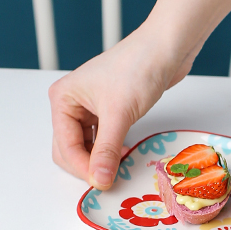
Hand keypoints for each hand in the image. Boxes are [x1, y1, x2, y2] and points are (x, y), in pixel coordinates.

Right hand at [49, 27, 188, 189]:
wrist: (167, 46)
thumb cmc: (139, 67)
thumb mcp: (119, 113)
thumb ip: (106, 150)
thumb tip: (98, 180)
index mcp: (63, 98)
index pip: (65, 146)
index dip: (82, 167)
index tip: (102, 183)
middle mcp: (72, 102)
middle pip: (70, 148)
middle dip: (87, 164)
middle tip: (109, 179)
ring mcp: (91, 104)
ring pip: (87, 144)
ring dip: (100, 158)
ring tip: (119, 167)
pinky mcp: (110, 107)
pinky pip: (103, 137)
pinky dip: (111, 148)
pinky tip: (124, 153)